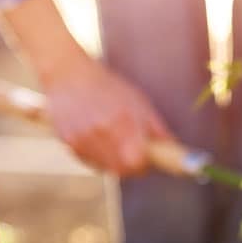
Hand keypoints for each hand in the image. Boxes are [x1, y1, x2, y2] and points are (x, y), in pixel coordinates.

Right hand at [0, 0, 171, 175]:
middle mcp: (100, 132)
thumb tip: (174, 149)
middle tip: (137, 155)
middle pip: (122, 169)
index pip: (137, 162)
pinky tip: (100, 139)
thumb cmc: (109, 87)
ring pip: (105, 168)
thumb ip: (156, 129)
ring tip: (116, 141)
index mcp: (121, 121)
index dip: (145, 165)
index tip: (150, 160)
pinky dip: (99, 157)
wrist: (67, 74)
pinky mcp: (68, 142)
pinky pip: (90, 161)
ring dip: (116, 162)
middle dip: (133, 166)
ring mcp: (81, 139)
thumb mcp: (139, 102)